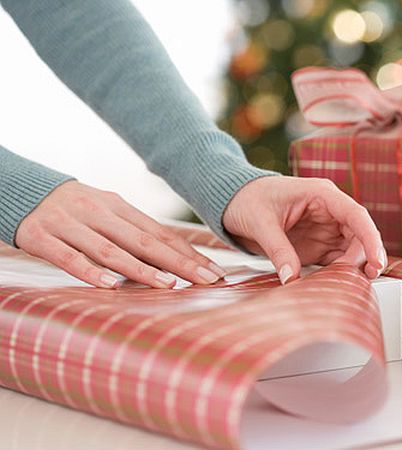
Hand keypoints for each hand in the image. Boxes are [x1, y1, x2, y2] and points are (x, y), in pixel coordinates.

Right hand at [15, 181, 224, 287]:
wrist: (21, 188)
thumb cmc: (74, 208)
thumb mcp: (106, 213)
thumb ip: (133, 231)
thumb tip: (173, 254)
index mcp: (118, 208)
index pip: (160, 233)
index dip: (187, 253)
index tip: (212, 270)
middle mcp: (99, 214)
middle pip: (144, 241)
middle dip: (178, 262)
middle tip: (206, 280)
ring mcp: (70, 224)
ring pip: (111, 250)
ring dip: (141, 269)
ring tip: (168, 284)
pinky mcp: (42, 237)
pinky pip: (68, 257)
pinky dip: (89, 272)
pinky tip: (109, 286)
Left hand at [223, 176, 386, 283]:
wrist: (232, 201)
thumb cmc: (247, 199)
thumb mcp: (261, 223)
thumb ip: (279, 250)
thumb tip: (291, 279)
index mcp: (321, 195)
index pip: (355, 215)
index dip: (370, 238)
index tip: (376, 261)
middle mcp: (329, 211)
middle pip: (359, 235)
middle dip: (364, 258)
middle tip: (360, 280)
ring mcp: (324, 229)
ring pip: (351, 250)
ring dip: (352, 268)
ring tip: (348, 286)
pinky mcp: (316, 245)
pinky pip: (334, 261)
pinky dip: (337, 274)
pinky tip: (334, 286)